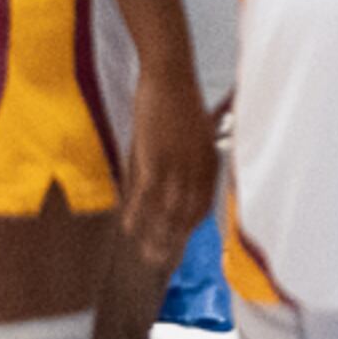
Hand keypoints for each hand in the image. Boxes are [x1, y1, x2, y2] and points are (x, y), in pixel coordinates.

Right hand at [118, 65, 216, 266]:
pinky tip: (129, 229)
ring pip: (168, 210)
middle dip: (175, 242)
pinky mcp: (155, 158)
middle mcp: (196, 169)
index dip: (189, 229)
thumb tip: (174, 181)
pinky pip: (146, 194)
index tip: (180, 248)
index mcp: (208, 162)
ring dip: (157, 236)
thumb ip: (185, 161)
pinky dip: (138, 214)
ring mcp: (177, 165)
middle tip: (162, 264)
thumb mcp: (192, 135)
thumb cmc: (179, 101)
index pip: (201, 205)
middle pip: (187, 215)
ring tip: (147, 256)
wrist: (171, 74)